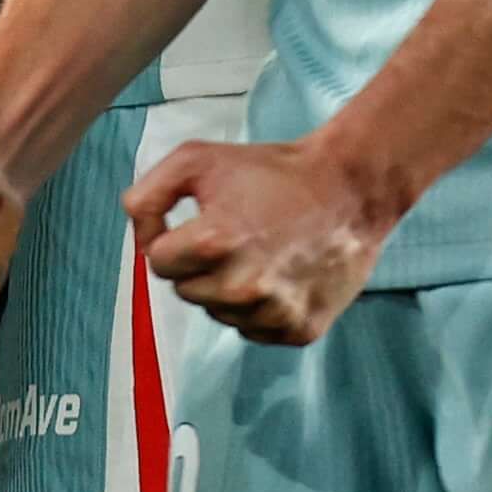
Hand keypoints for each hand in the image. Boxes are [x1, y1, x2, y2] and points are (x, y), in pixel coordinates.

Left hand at [125, 134, 392, 345]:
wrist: (349, 190)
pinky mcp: (301, 331)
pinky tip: (280, 276)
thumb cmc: (270, 171)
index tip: (198, 224)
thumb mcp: (195, 160)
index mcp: (212, 244)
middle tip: (234, 236)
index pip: (159, 262)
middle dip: (198, 266)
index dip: (172, 241)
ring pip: (219, 313)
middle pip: (186, 290)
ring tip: (260, 254)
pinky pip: (254, 330)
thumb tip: (141, 241)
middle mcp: (242, 288)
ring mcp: (274, 314)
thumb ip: (148, 198)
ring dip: (227, 289)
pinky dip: (259, 309)